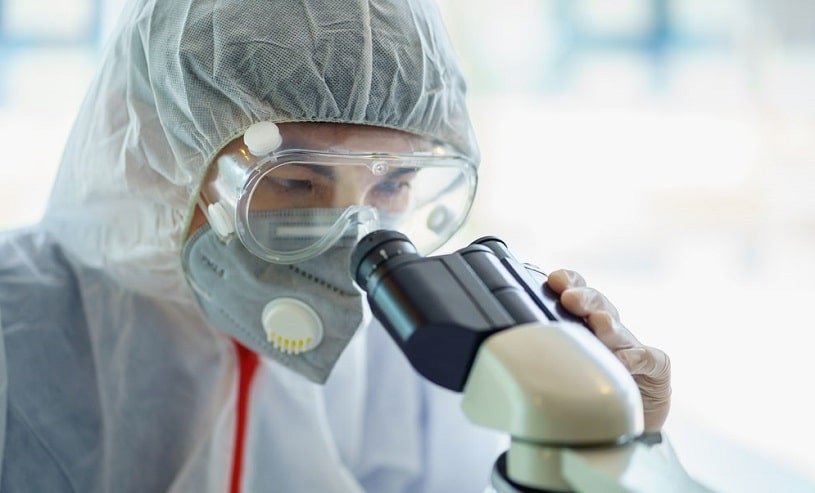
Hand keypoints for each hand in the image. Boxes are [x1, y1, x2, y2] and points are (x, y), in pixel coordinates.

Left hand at [546, 269, 670, 432]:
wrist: (624, 423)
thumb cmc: (585, 390)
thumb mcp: (558, 366)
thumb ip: (537, 351)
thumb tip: (502, 345)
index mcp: (583, 323)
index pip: (576, 292)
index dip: (567, 281)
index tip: (553, 279)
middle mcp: (607, 330)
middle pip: (597, 304)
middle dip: (584, 297)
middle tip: (569, 298)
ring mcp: (633, 347)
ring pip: (619, 330)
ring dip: (607, 325)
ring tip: (598, 322)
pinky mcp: (656, 369)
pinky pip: (650, 358)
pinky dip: (637, 358)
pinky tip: (624, 362)